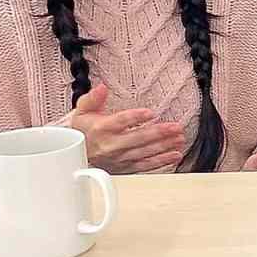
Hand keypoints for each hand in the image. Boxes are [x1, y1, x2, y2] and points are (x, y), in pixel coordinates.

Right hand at [70, 85, 185, 173]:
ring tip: (179, 139)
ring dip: (164, 146)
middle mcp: (111, 145)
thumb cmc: (83, 130)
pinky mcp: (125, 167)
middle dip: (159, 133)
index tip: (150, 112)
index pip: (120, 122)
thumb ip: (93, 98)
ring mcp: (119, 158)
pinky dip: (161, 162)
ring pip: (144, 152)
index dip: (135, 117)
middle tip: (176, 127)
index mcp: (101, 129)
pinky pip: (145, 166)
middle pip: (137, 138)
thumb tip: (101, 88)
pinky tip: (174, 156)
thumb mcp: (83, 110)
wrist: (76, 154)